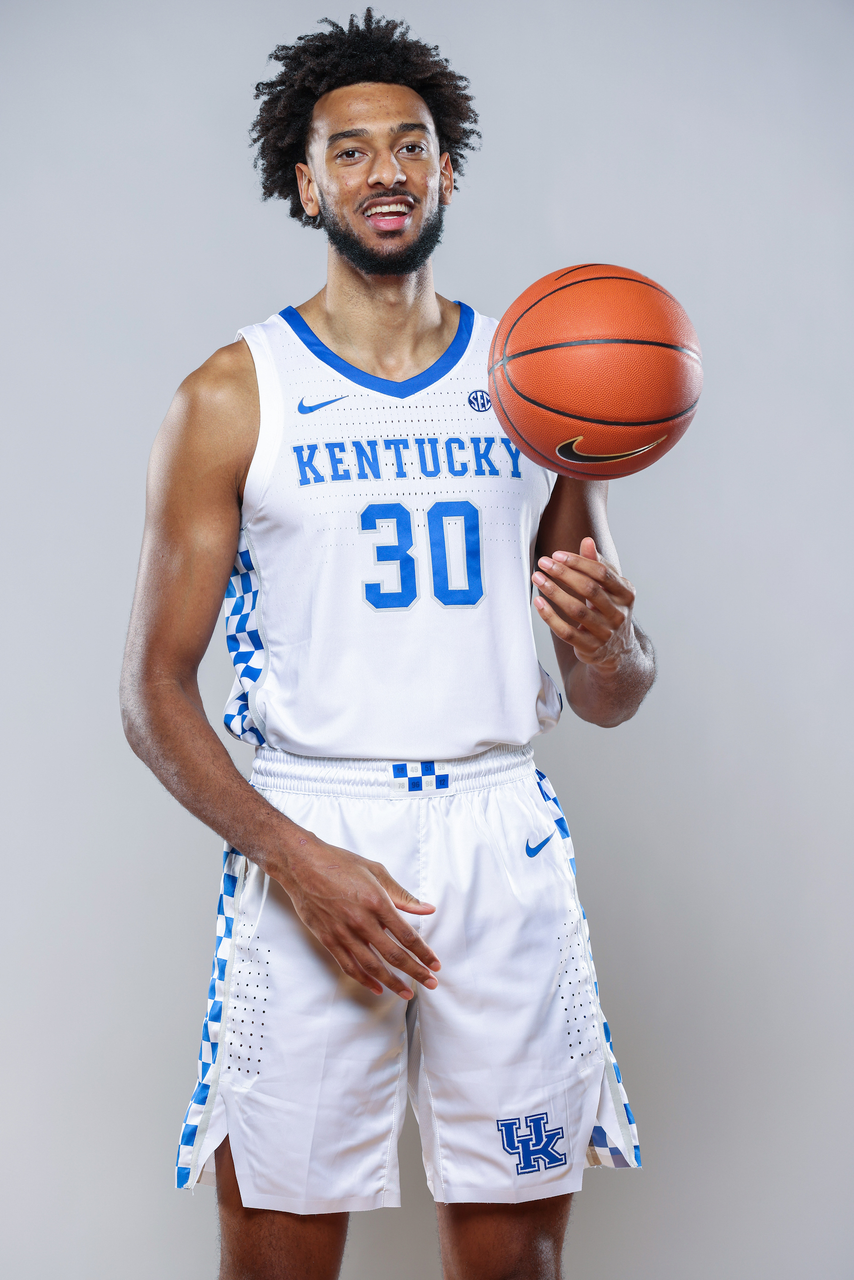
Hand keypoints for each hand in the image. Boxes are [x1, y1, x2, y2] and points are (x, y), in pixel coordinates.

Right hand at [273, 834, 440, 999]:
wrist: (301, 864)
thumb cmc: (339, 863)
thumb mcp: (376, 871)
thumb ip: (402, 895)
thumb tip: (427, 909)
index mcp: (377, 902)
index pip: (407, 935)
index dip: (423, 953)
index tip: (435, 964)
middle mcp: (361, 921)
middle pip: (394, 955)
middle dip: (416, 972)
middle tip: (430, 983)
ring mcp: (343, 932)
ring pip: (372, 966)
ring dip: (392, 982)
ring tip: (406, 993)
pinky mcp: (327, 938)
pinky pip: (348, 965)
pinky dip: (363, 979)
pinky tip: (376, 987)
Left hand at [532, 536, 636, 675]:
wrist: (618, 650)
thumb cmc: (610, 611)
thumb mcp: (610, 588)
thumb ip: (598, 565)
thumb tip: (587, 541)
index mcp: (626, 594)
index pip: (601, 573)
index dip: (578, 562)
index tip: (556, 555)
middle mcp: (619, 614)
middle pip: (589, 589)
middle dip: (563, 573)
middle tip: (543, 563)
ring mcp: (606, 633)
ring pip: (576, 610)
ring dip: (553, 592)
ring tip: (537, 578)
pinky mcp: (591, 648)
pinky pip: (567, 632)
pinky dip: (550, 617)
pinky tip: (538, 603)